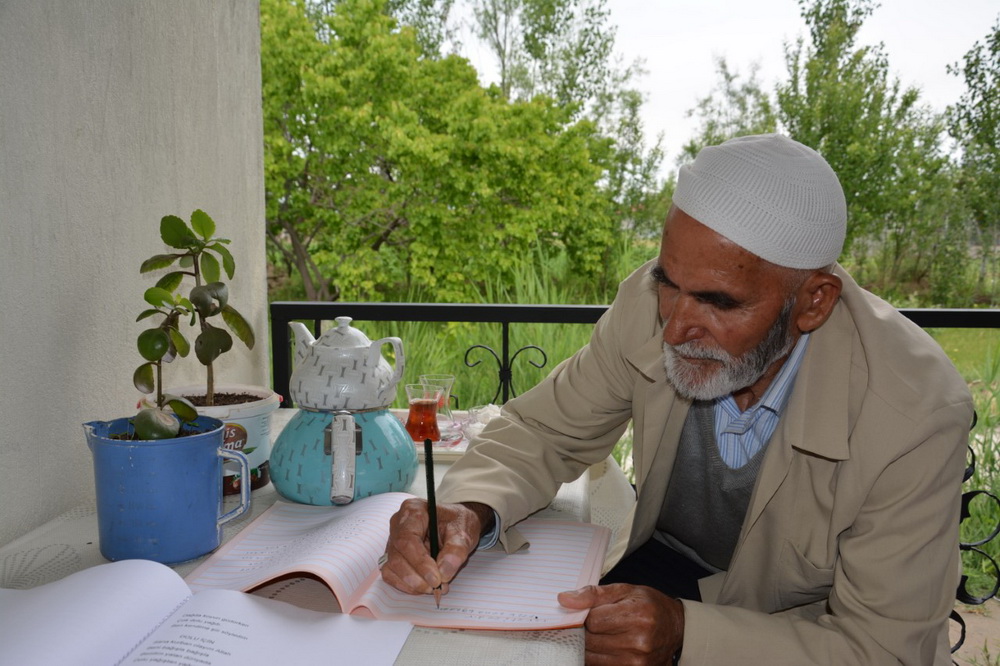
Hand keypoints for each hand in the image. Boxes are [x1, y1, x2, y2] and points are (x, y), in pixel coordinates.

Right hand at [381, 498, 489, 596]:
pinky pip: (391, 574)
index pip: (408, 539)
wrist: (455, 524)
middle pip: (397, 556)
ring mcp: (393, 541)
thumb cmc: (457, 522)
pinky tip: (423, 586)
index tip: (436, 579)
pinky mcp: (393, 556)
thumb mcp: (464, 531)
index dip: (420, 562)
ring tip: (434, 587)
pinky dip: (406, 585)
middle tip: (437, 587)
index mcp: (413, 510)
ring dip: (411, 583)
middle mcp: (398, 524)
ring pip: (391, 567)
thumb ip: (457, 549)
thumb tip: (444, 572)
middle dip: (416, 577)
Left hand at [558, 583, 683, 664]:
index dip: (585, 615)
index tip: (587, 612)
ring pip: (592, 656)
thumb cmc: (650, 606)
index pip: (592, 620)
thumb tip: (564, 599)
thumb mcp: (625, 590)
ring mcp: (636, 661)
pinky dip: (596, 657)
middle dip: (585, 630)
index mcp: (637, 615)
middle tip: (592, 623)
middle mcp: (638, 641)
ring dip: (589, 645)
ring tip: (599, 634)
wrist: (676, 628)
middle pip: (591, 640)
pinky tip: (604, 647)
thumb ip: (593, 594)